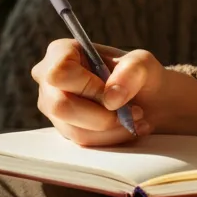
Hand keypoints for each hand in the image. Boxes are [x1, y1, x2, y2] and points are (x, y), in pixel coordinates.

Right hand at [30, 39, 196, 146]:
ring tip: (137, 118)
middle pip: (61, 106)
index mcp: (61, 53)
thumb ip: (132, 71)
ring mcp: (54, 108)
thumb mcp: (143, 63)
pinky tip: (129, 127)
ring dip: (113, 129)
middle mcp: (50, 81)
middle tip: (134, 111)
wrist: (147, 99)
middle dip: (102, 115)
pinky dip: (112, 138)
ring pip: (75, 130)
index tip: (113, 92)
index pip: (59, 72)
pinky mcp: (65, 130)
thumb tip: (111, 98)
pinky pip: (84, 142)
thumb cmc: (139, 75)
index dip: (87, 86)